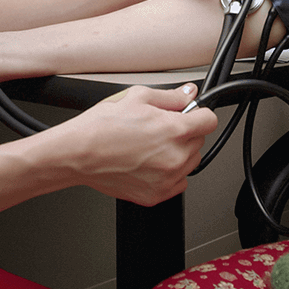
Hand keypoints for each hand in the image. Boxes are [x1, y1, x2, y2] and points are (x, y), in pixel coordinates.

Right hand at [58, 84, 217, 206]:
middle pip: (199, 141)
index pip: (209, 121)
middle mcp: (174, 157)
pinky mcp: (156, 195)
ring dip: (179, 153)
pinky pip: (178, 182)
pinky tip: (149, 162)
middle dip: (185, 132)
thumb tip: (189, 94)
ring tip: (151, 146)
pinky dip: (169, 173)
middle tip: (160, 128)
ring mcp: (166, 179)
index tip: (191, 115)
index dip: (199, 114)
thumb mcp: (138, 97)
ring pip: (190, 162)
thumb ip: (171, 97)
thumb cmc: (102, 126)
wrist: (78, 153)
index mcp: (174, 130)